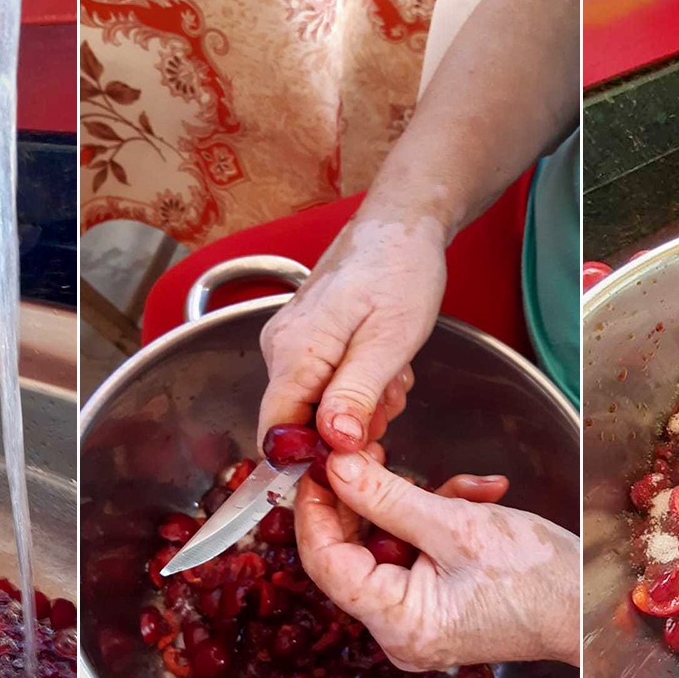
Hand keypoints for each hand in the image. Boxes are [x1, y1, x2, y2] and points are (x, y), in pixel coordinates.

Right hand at [258, 214, 446, 452]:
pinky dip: (357, 383)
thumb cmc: (400, 270)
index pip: (276, 430)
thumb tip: (333, 441)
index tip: (356, 453)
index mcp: (294, 351)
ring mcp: (290, 341)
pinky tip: (384, 363)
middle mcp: (279, 348)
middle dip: (348, 425)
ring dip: (360, 403)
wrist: (402, 222)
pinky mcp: (305, 337)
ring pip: (317, 404)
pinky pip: (323, 381)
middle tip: (390, 397)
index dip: (313, 455)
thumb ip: (356, 393)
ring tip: (392, 373)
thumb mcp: (390, 341)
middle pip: (299, 421)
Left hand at [296, 450, 580, 669]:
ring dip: (414, 506)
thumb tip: (335, 468)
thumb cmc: (540, 576)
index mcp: (397, 622)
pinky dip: (434, 524)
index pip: (325, 563)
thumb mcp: (457, 525)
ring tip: (458, 485)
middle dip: (366, 500)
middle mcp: (397, 634)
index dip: (314, 510)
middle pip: (352, 554)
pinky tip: (474, 499)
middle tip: (373, 452)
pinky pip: (412, 557)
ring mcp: (415, 624)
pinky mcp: (433, 609)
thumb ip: (387, 497)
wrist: (589, 608)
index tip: (316, 465)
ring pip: (386, 548)